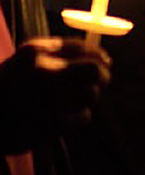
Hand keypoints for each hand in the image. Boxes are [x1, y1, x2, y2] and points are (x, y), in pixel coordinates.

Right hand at [0, 36, 110, 153]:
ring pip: (91, 95)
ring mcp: (47, 100)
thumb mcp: (26, 61)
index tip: (104, 61)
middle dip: (103, 75)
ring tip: (68, 101)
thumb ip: (59, 53)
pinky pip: (82, 117)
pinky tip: (61, 117)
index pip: (83, 49)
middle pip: (95, 71)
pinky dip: (77, 117)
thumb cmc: (7, 87)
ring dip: (87, 98)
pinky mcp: (51, 125)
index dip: (99, 55)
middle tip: (100, 80)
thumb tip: (100, 55)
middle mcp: (42, 74)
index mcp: (34, 53)